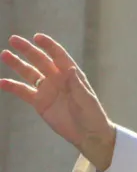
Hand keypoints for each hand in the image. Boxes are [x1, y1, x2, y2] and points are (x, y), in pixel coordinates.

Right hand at [0, 34, 115, 171]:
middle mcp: (58, 79)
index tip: (37, 37)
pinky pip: (24, 92)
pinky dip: (13, 87)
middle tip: (14, 40)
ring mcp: (48, 90)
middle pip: (40, 60)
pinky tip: (2, 82)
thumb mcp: (86, 99)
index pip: (58, 56)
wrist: (88, 134)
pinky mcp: (40, 102)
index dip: (49, 46)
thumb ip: (77, 85)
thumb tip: (70, 69)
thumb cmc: (92, 114)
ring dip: (17, 64)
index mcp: (72, 75)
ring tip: (5, 54)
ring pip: (30, 73)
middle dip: (28, 50)